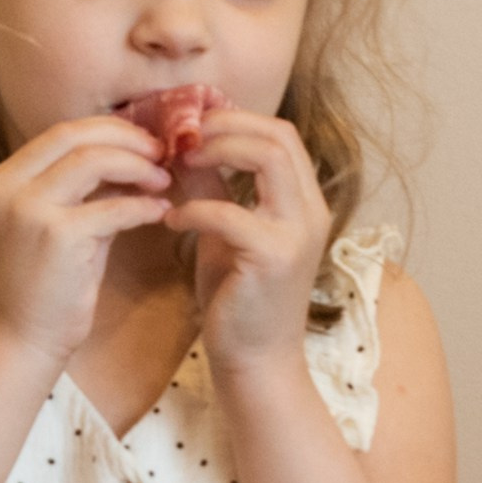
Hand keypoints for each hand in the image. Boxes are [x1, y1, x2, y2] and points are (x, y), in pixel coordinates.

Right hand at [0, 118, 169, 367]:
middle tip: (161, 152)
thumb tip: (131, 157)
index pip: (60, 133)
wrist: (21, 341)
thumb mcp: (55, 225)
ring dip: (138, 166)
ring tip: (163, 182)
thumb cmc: (42, 286)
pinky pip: (114, 207)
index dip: (108, 130)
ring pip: (94, 160)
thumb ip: (83, 190)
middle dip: (126, 138)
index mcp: (1, 180)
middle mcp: (8, 187)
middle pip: (76, 136)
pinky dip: (144, 206)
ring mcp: (29, 209)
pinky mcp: (58, 236)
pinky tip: (162, 213)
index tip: (142, 141)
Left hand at [177, 112, 332, 375]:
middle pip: (278, 135)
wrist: (256, 362)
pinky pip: (230, 212)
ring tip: (178, 164)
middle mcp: (310, 212)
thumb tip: (182, 147)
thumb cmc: (239, 299)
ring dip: (216, 151)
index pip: (281, 134)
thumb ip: (212, 189)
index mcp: (303, 203)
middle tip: (180, 137)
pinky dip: (194, 208)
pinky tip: (171, 220)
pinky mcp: (273, 257)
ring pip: (267, 157)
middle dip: (225, 126)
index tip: (191, 123)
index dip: (235, 119)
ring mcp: (296, 233)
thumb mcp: (224, 234)